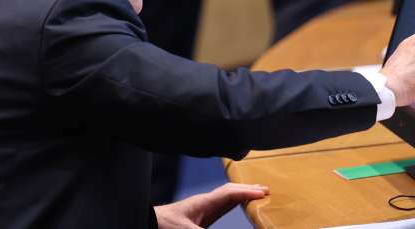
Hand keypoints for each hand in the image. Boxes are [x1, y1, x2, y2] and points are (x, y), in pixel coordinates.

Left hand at [154, 183, 268, 228]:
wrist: (148, 222)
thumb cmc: (164, 224)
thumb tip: (232, 227)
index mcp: (203, 203)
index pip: (229, 193)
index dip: (247, 192)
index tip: (264, 193)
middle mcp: (204, 202)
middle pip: (230, 192)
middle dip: (248, 190)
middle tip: (266, 190)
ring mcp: (202, 208)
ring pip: (226, 197)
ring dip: (242, 194)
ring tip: (256, 194)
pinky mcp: (199, 216)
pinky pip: (221, 204)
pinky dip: (233, 201)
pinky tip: (237, 203)